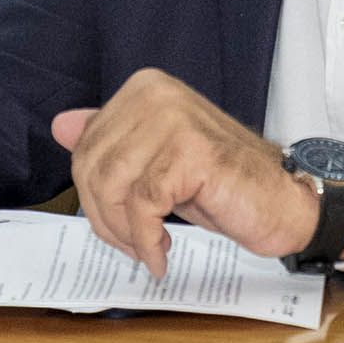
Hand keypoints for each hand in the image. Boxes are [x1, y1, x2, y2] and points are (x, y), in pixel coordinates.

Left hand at [49, 68, 343, 278]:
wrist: (283, 202)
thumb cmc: (223, 184)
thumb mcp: (156, 159)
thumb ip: (111, 138)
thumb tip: (61, 125)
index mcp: (146, 88)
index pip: (86, 147)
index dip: (93, 197)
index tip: (119, 223)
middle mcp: (157, 94)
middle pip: (93, 168)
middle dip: (106, 219)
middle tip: (132, 244)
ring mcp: (175, 120)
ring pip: (114, 188)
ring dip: (125, 233)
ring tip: (148, 249)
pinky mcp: (191, 153)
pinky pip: (144, 207)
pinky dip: (147, 241)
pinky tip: (161, 254)